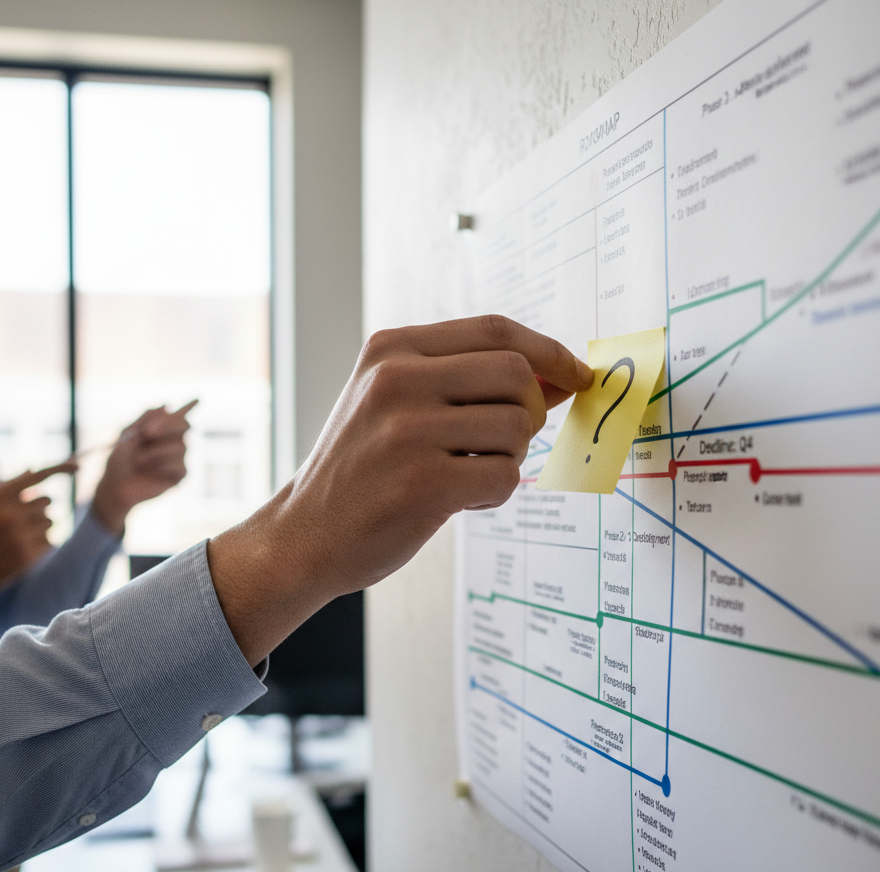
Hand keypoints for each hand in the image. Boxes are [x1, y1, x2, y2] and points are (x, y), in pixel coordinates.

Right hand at [0, 464, 73, 612]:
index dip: (61, 469)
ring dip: (38, 526)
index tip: (78, 466)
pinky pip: (50, 541)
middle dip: (36, 507)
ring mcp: (19, 538)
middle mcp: (9, 516)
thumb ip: (2, 485)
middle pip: (47, 501)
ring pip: (50, 522)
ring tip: (15, 535)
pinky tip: (18, 548)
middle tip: (18, 517)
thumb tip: (33, 470)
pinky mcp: (27, 558)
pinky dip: (40, 543)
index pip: (37, 477)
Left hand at [90, 401, 196, 535]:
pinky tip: (150, 471)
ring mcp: (177, 459)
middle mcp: (172, 443)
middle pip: (185, 426)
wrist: (114, 487)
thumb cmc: (118, 461)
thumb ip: (145, 419)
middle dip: (167, 427)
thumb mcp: (126, 435)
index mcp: (161, 432)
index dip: (189, 407)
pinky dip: (163, 466)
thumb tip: (166, 405)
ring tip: (139, 460)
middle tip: (145, 432)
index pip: (179, 416)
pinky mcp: (178, 477)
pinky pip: (181, 466)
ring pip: (182, 447)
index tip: (198, 398)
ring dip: (157, 451)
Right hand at [207, 315, 591, 665]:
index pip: (494, 329)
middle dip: (529, 410)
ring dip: (509, 457)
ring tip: (469, 472)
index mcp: (390, 349)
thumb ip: (465, 380)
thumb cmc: (360, 467)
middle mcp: (396, 380)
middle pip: (516, 373)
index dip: (547, 350)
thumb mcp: (393, 401)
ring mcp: (408, 432)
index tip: (575, 373)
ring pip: (516, 427)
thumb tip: (557, 376)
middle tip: (502, 440)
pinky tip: (459, 499)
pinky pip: (504, 476)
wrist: (305, 533)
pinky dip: (494, 493)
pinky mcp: (423, 484)